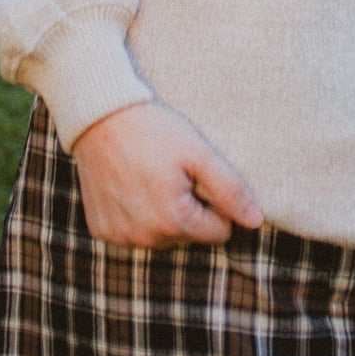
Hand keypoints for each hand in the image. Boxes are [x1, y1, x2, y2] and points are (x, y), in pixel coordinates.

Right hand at [70, 99, 264, 249]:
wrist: (99, 116)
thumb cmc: (154, 130)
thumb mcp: (199, 152)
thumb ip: (231, 190)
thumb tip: (255, 222)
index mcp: (174, 221)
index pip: (220, 232)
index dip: (214, 202)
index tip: (196, 176)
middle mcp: (146, 238)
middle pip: (190, 236)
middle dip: (188, 208)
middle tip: (171, 172)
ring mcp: (121, 237)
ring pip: (162, 237)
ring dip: (162, 214)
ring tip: (150, 177)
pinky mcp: (102, 231)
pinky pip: (133, 233)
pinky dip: (136, 215)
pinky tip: (129, 186)